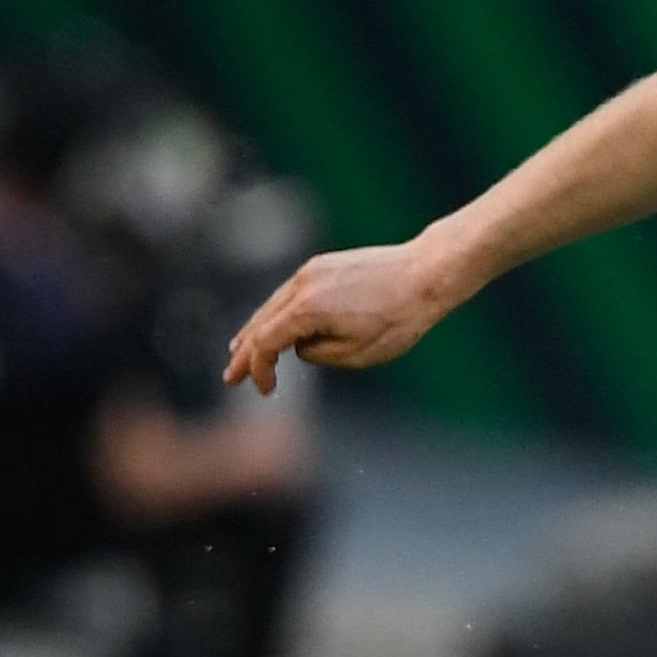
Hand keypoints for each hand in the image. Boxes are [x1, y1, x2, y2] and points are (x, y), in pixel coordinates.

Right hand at [223, 235, 467, 393]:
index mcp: (306, 309)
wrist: (426, 273)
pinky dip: (276, 312)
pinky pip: (289, 293)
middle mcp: (301, 285)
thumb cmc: (399, 318)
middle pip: (260, 323)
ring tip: (239, 350)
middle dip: (244, 352)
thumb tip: (301, 347)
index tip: (264, 391)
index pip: (266, 344)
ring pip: (272, 305)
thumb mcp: (359, 354)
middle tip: (230, 377)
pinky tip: (273, 323)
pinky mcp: (323, 266)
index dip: (258, 370)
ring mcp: (311, 271)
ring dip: (256, 330)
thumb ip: (320, 354)